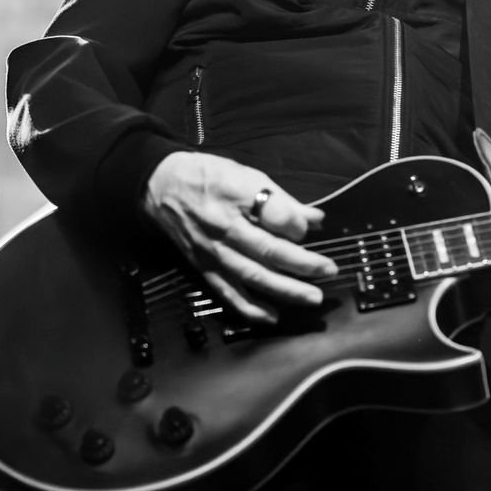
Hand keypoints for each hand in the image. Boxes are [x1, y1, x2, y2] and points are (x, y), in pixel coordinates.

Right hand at [142, 152, 335, 323]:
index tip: (313, 226)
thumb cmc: (209, 177)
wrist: (161, 187)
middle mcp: (223, 227)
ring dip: (285, 289)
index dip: (295, 222)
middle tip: (328, 270)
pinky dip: (251, 308)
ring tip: (312, 297)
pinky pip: (229, 292)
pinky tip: (273, 316)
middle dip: (302, 263)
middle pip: (267, 250)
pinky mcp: (204, 268)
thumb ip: (281, 199)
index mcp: (234, 195)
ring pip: (253, 276)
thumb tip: (315, 219)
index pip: (271, 212)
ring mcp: (213, 251)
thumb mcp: (245, 174)